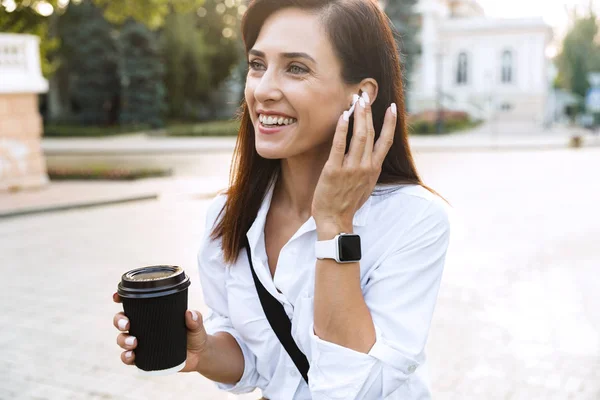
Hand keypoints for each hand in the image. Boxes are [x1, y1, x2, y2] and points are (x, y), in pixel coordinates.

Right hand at [112, 292, 209, 372]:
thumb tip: (189, 313)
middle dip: (119, 321)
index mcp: (151, 314)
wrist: (198, 355)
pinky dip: (126, 357)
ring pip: (122, 339)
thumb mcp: (196, 325)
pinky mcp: (143, 357)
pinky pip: (128, 358)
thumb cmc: (194, 334)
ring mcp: (141, 342)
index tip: (117, 297)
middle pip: (121, 321)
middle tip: (127, 324)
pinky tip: (131, 355)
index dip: (121, 299)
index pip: (132, 304)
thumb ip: (196, 319)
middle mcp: (142, 326)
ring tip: (133, 342)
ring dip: (123, 340)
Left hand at [312, 92, 396, 231]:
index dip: (390, 123)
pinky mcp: (334, 171)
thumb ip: (368, 168)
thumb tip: (371, 155)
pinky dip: (342, 129)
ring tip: (356, 99)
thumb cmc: (347, 203)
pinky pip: (339, 146)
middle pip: (370, 133)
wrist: (335, 221)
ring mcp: (351, 169)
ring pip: (359, 136)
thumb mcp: (364, 185)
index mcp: (374, 169)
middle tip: (365, 94)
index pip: (386, 141)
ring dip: (358, 116)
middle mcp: (366, 167)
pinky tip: (343, 116)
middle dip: (368, 112)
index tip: (392, 106)